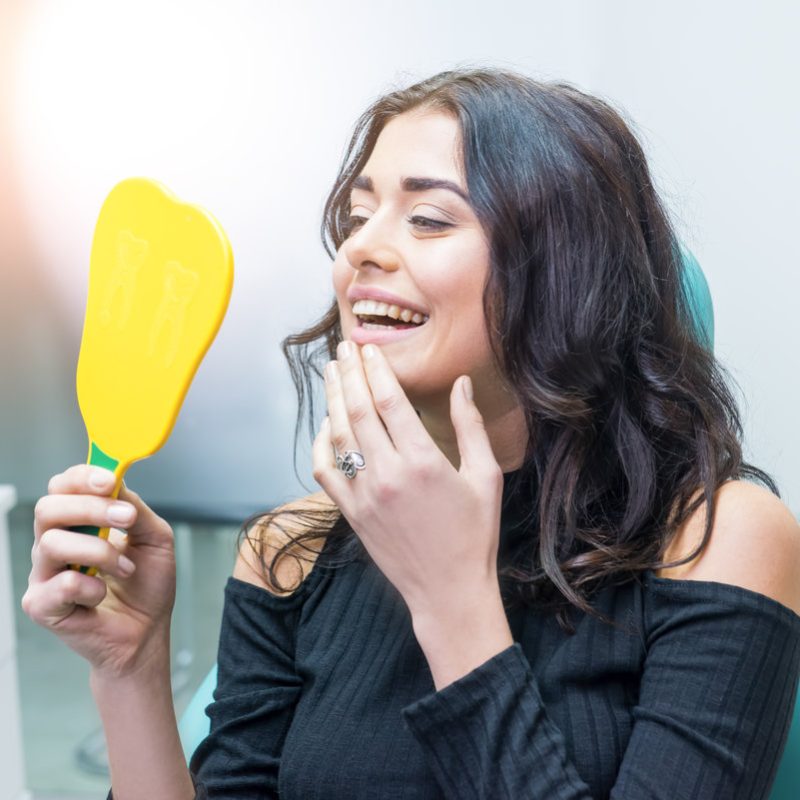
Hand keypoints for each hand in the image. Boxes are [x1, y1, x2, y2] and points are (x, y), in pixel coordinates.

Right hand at [21, 464, 176, 677]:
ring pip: (52, 543)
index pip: (63, 486)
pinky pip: (60, 584)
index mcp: (78, 522)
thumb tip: (117, 482)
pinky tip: (103, 595)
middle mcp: (55, 542)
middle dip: (90, 507)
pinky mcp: (42, 604)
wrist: (148, 631)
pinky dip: (92, 588)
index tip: (110, 480)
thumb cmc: (147, 584)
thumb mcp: (154, 537)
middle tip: (127, 518)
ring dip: (100, 552)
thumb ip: (135, 508)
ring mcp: (44, 574)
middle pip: (48, 508)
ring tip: (126, 567)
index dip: (82, 477)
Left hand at [312, 340, 504, 621]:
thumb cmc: (474, 534)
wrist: (449, 591)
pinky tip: (325, 425)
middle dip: (349, 374)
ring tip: (332, 372)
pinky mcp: (352, 514)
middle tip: (343, 348)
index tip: (369, 348)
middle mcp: (388, 474)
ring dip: (333, 400)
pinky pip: (326, 472)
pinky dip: (320, 445)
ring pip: (339, 435)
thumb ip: (470, 427)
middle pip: (358, 410)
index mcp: (423, 461)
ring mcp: (364, 495)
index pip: (390, 401)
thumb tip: (461, 384)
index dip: (376, 370)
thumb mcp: (486, 477)